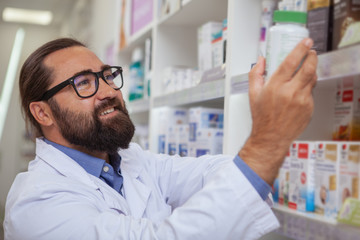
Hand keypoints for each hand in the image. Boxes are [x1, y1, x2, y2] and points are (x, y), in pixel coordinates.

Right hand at [239, 38, 317, 185]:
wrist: (271, 137)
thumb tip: (260, 61)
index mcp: (275, 86)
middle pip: (308, 67)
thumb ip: (256, 74)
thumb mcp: (253, 94)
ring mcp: (302, 100)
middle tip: (311, 52)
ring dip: (312, 70)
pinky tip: (301, 88)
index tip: (306, 42)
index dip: (301, 49)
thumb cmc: (262, 117)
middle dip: (312, 56)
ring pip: (313, 78)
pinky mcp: (309, 108)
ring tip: (307, 68)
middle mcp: (290, 92)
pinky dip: (308, 86)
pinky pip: (312, 92)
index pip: (291, 62)